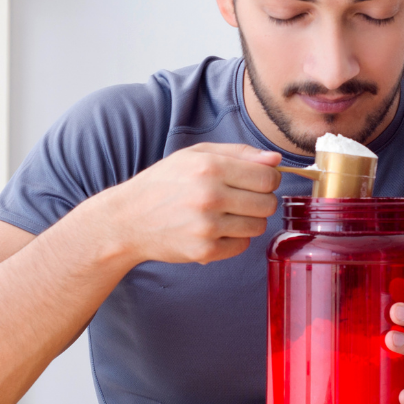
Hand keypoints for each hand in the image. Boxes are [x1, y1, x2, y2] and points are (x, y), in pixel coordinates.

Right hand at [91, 142, 281, 266]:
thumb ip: (239, 153)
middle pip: (267, 204)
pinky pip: (242, 246)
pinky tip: (216, 230)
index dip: (269, 180)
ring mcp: (207, 226)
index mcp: (210, 167)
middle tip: (242, 199)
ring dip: (249, 220)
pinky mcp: (204, 251)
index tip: (259, 181)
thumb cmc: (165, 183)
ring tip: (227, 214)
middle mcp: (210, 196)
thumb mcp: (196, 155)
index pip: (267, 178)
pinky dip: (234, 239)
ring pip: (258, 226)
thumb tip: (275, 159)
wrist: (127, 219)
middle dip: (261, 200)